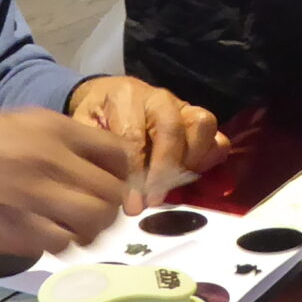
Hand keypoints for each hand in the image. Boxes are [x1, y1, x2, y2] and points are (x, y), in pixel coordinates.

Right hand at [0, 108, 132, 256]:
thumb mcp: (17, 123)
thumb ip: (59, 140)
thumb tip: (94, 165)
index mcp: (53, 129)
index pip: (116, 152)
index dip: (121, 172)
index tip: (112, 181)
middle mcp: (51, 161)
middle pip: (110, 193)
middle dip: (109, 205)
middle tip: (95, 210)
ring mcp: (35, 199)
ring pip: (92, 223)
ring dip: (90, 228)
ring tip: (76, 226)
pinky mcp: (17, 232)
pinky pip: (61, 244)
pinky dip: (62, 243)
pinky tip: (49, 235)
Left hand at [68, 75, 227, 212]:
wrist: (109, 96)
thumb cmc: (97, 116)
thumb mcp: (84, 128)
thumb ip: (94, 152)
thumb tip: (107, 189)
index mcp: (126, 96)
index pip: (134, 137)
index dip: (135, 174)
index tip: (132, 205)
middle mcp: (159, 97)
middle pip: (173, 129)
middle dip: (164, 170)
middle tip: (152, 201)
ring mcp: (183, 106)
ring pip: (202, 125)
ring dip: (191, 162)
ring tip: (172, 188)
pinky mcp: (198, 120)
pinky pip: (217, 137)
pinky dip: (209, 159)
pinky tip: (190, 176)